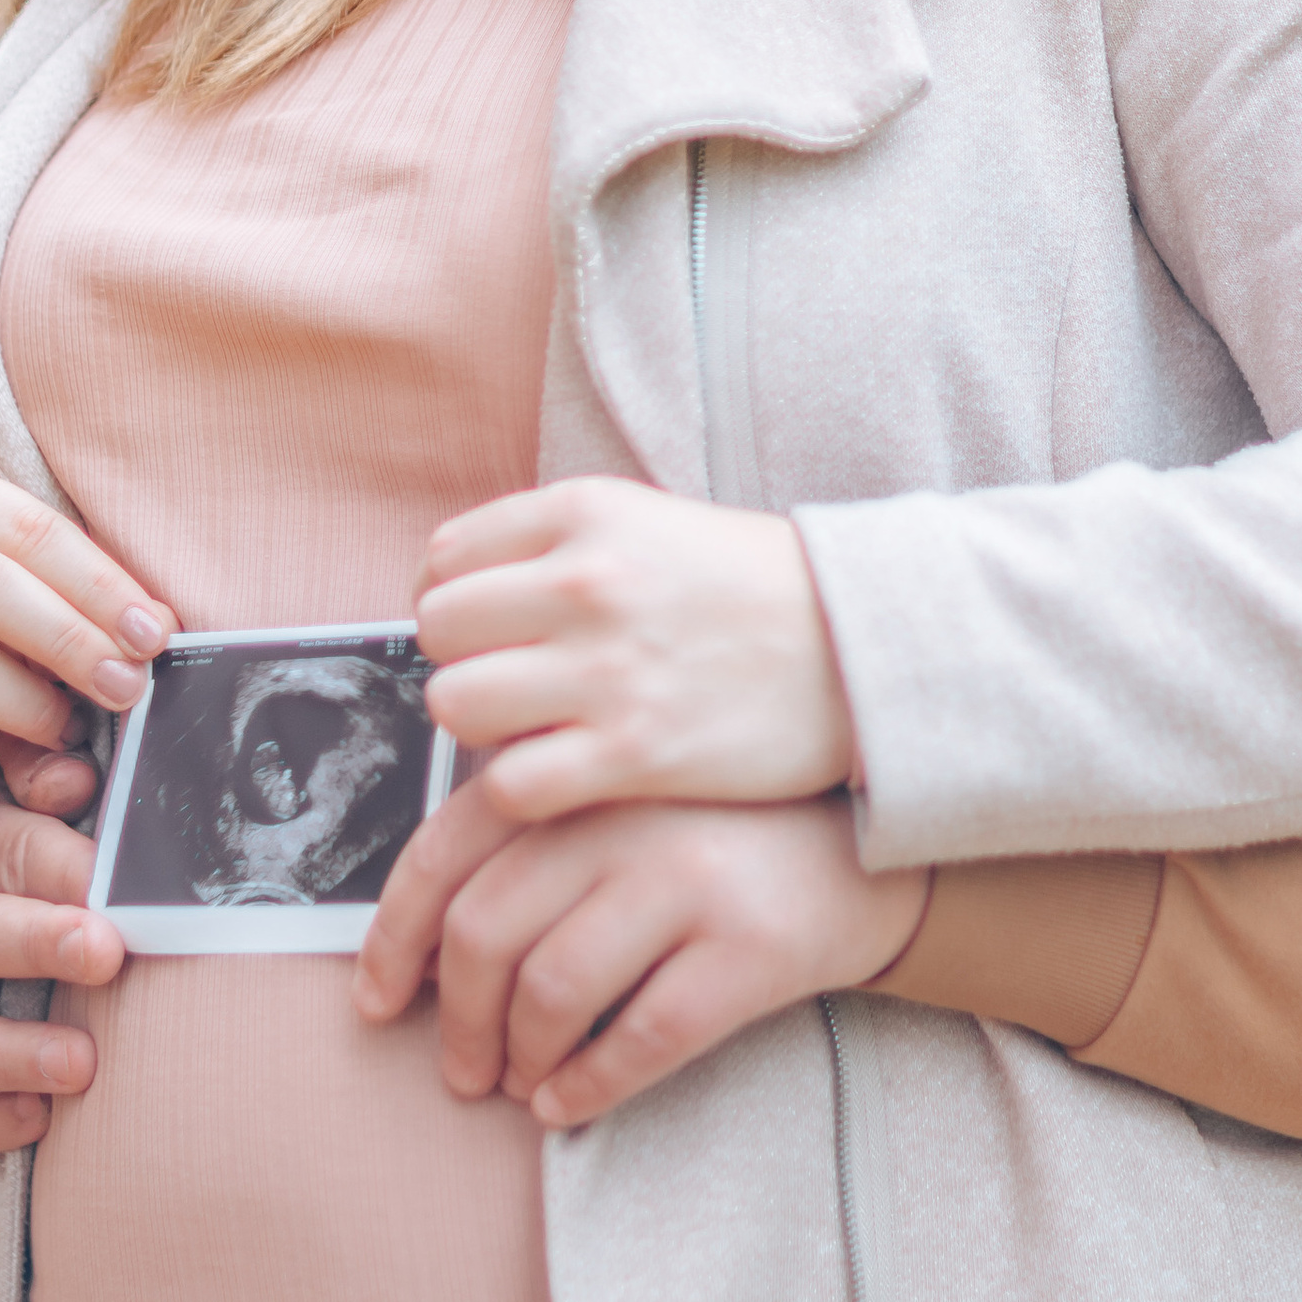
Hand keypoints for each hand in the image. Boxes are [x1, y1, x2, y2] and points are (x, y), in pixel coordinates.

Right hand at [0, 756, 121, 1152]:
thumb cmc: (47, 814)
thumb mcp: (38, 773)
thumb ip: (50, 770)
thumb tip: (70, 782)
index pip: (10, 846)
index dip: (63, 866)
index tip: (114, 881)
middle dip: (37, 945)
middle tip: (103, 952)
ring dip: (7, 1052)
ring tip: (80, 1064)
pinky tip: (41, 1119)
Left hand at [354, 786, 929, 1126]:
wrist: (868, 856)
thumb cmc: (716, 841)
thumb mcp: (620, 809)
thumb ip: (533, 844)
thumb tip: (416, 953)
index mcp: (580, 781)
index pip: (445, 853)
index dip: (392, 939)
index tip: (375, 1001)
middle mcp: (626, 819)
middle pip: (486, 931)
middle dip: (454, 1020)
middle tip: (459, 1069)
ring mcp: (690, 881)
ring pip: (553, 991)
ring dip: (518, 1059)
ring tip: (521, 1084)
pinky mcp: (748, 949)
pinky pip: (641, 1039)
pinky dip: (587, 1088)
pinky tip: (568, 1106)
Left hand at [416, 478, 851, 824]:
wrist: (864, 649)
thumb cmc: (755, 591)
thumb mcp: (652, 523)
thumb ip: (556, 548)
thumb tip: (455, 594)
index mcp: (586, 512)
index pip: (444, 559)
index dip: (457, 602)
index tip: (491, 632)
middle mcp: (587, 582)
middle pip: (438, 630)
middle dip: (466, 663)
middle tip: (516, 685)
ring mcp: (608, 670)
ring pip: (457, 705)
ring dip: (486, 729)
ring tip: (537, 730)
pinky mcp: (634, 753)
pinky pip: (511, 783)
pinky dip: (524, 789)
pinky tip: (566, 777)